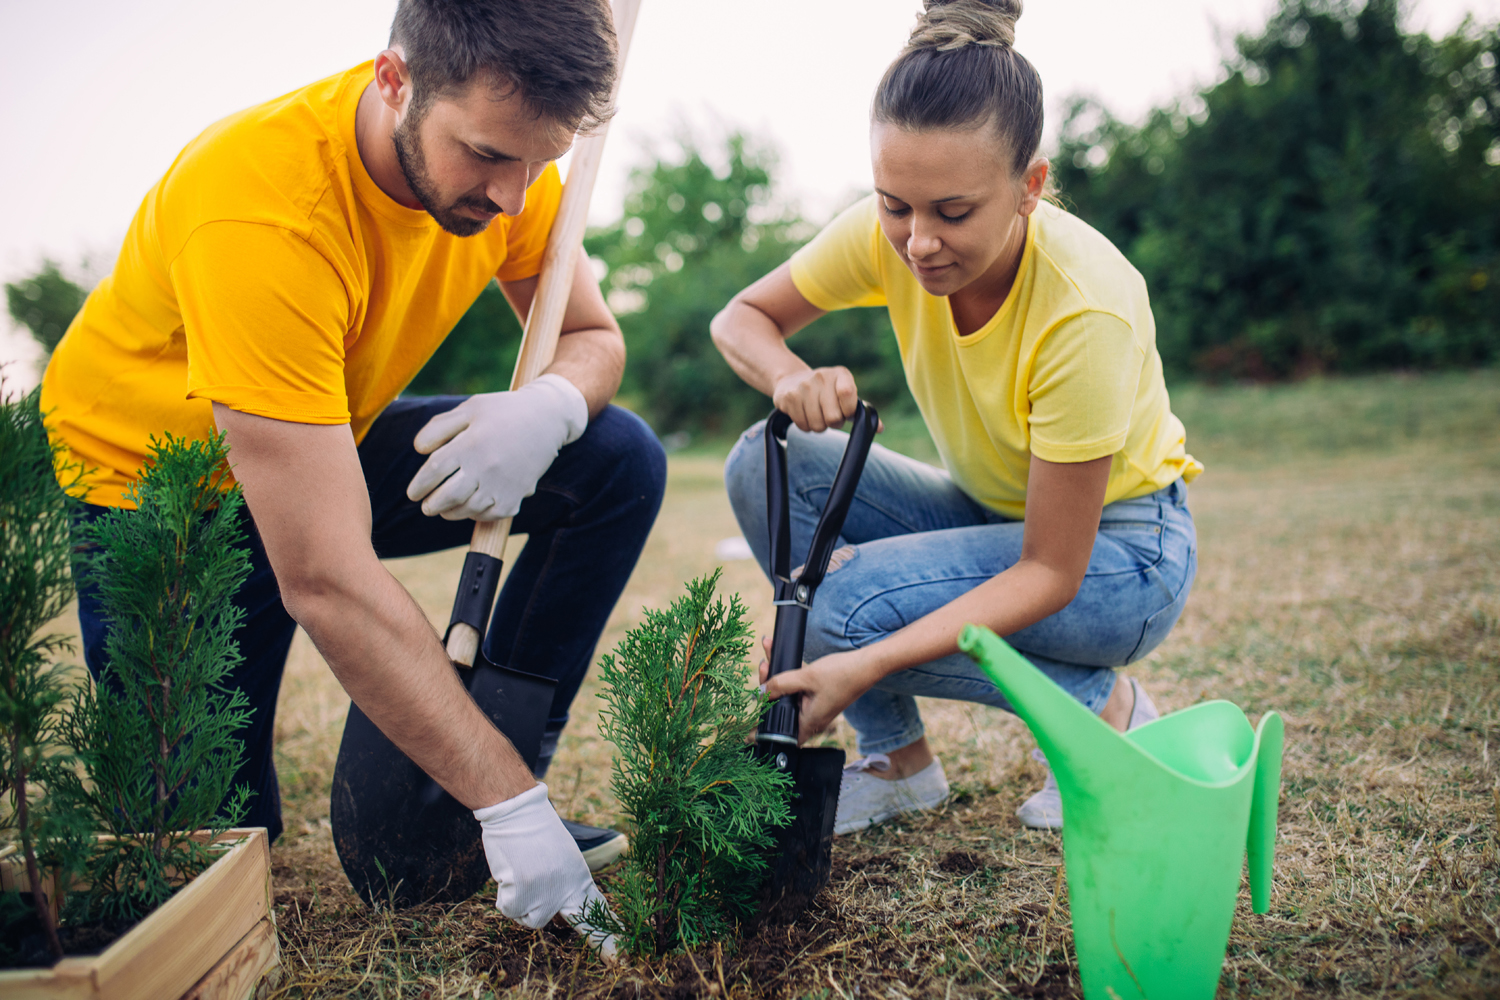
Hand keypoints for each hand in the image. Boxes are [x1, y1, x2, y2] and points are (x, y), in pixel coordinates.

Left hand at [406, 374, 587, 520]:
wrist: (548, 419)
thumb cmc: (503, 412)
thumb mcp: (470, 408)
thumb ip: (439, 427)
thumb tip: (419, 450)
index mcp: (470, 444)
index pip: (433, 471)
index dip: (419, 485)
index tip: (413, 493)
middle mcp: (486, 467)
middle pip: (446, 497)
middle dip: (431, 505)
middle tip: (426, 506)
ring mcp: (502, 485)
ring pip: (467, 510)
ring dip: (450, 512)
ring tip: (444, 509)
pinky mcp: (515, 497)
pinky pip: (489, 515)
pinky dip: (475, 515)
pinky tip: (471, 508)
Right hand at [474, 783, 617, 958]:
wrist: (517, 812)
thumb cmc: (536, 832)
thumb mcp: (563, 857)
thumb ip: (564, 885)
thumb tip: (557, 912)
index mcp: (579, 878)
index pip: (597, 910)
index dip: (608, 934)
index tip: (622, 955)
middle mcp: (565, 889)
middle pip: (571, 924)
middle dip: (591, 937)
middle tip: (607, 949)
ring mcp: (544, 893)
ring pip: (529, 918)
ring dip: (521, 902)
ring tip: (521, 872)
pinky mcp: (522, 892)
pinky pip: (509, 909)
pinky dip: (505, 894)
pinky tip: (510, 871)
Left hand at [759, 640, 881, 743]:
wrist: (868, 664)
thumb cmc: (842, 674)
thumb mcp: (807, 677)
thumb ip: (781, 684)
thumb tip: (761, 691)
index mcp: (809, 722)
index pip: (780, 734)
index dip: (764, 725)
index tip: (754, 710)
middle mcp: (811, 719)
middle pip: (781, 708)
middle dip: (769, 686)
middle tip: (765, 667)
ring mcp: (814, 707)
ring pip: (788, 694)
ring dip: (777, 676)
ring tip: (769, 656)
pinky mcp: (818, 695)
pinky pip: (798, 687)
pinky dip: (789, 674)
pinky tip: (779, 656)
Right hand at [771, 367, 859, 432]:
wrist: (791, 380)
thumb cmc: (826, 392)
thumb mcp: (844, 394)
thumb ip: (861, 411)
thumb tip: (879, 428)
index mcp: (841, 374)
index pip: (848, 394)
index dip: (848, 411)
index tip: (846, 413)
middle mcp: (822, 376)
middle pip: (833, 418)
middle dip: (833, 423)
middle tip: (829, 415)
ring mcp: (804, 385)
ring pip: (817, 425)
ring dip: (819, 426)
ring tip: (817, 414)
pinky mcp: (789, 397)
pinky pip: (803, 425)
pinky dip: (806, 426)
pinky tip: (805, 414)